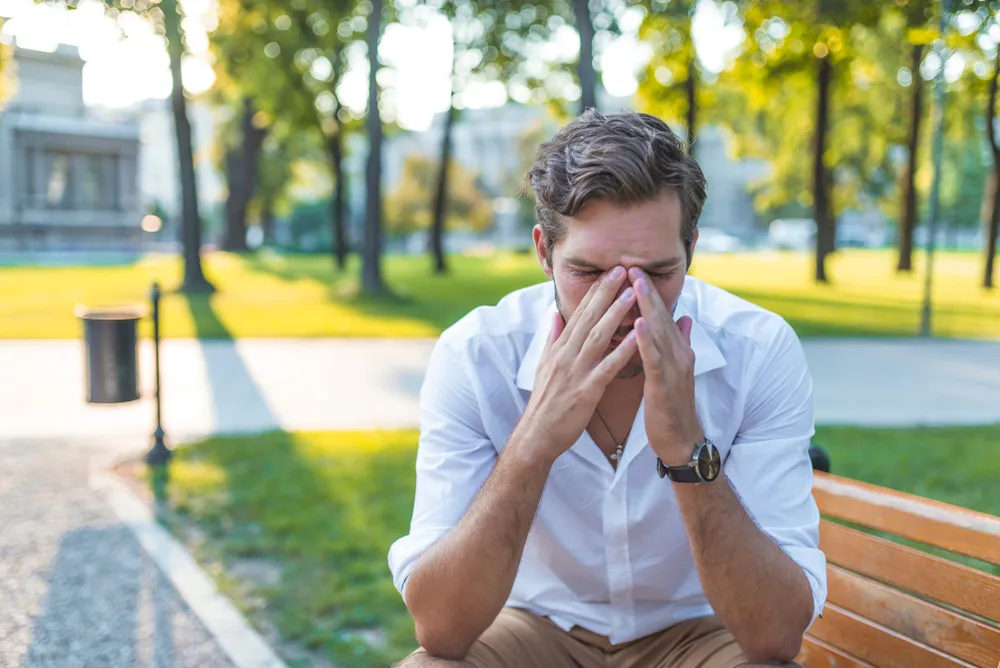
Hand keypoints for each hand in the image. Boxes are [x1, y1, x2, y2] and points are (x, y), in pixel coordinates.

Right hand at [517, 266, 639, 463]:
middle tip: (623, 269)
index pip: (578, 313)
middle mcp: (566, 355)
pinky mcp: (586, 390)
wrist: (537, 435)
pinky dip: (622, 350)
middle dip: (606, 292)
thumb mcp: (543, 366)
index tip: (609, 272)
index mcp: (559, 348)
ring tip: (632, 293)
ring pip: (598, 336)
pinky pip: (607, 367)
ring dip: (616, 314)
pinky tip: (636, 337)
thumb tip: (555, 316)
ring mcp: (575, 371)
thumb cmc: (545, 402)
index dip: (595, 291)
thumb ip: (552, 340)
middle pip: (588, 318)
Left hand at [629, 267, 703, 466]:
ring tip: (635, 284)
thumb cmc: (671, 405)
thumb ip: (679, 343)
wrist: (680, 440)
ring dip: (647, 307)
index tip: (633, 269)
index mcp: (676, 350)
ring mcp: (674, 369)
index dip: (648, 293)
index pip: (661, 316)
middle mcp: (678, 354)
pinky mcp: (665, 385)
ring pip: (659, 332)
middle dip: (646, 291)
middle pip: (661, 317)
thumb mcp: (675, 370)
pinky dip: (647, 340)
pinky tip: (638, 324)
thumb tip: (684, 318)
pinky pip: (655, 359)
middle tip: (632, 265)